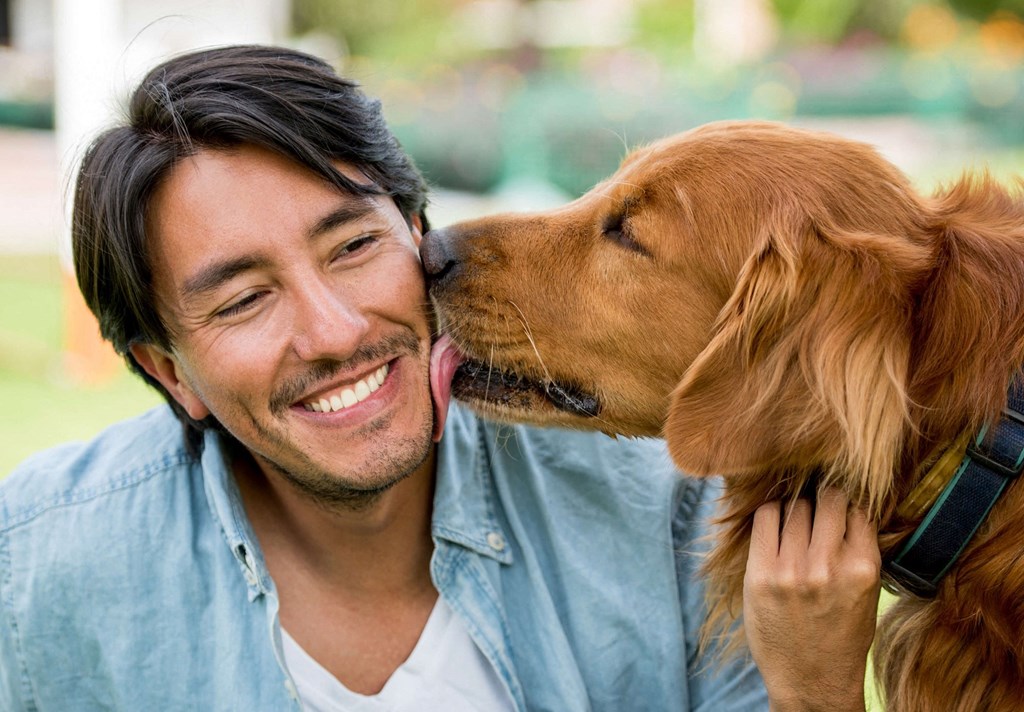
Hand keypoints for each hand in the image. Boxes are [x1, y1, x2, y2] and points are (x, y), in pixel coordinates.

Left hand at [743, 488, 880, 711]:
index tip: (838, 508)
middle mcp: (828, 565)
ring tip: (795, 524)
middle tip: (815, 513)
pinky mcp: (761, 573)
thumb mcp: (867, 592)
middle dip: (822, 501)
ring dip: (795, 508)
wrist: (812, 681)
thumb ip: (859, 548)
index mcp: (863, 568)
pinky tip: (775, 525)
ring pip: (795, 505)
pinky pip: (764, 517)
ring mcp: (792, 569)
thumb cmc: (842, 634)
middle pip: (826, 499)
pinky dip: (770, 513)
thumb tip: (848, 501)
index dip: (847, 505)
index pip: (857, 507)